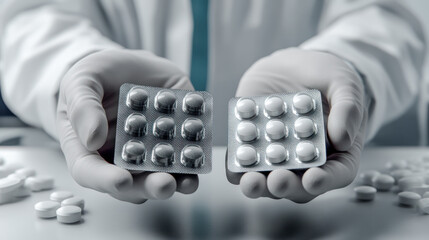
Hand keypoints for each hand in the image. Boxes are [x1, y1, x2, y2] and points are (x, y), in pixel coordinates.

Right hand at [57, 49, 197, 202]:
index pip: (90, 172)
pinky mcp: (173, 143)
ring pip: (159, 177)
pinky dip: (194, 160)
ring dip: (175, 182)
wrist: (132, 66)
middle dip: (148, 187)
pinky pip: (184, 158)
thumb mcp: (82, 81)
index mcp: (89, 149)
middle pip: (130, 183)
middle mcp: (119, 159)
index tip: (121, 180)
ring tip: (187, 181)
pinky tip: (199, 155)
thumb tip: (92, 139)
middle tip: (163, 185)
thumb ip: (83, 106)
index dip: (105, 180)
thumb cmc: (99, 77)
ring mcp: (148, 154)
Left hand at [226, 48, 367, 202]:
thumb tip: (342, 139)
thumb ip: (348, 108)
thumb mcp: (343, 84)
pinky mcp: (253, 145)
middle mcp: (306, 161)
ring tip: (250, 180)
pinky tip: (235, 156)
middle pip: (299, 186)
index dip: (325, 181)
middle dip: (286, 186)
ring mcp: (278, 156)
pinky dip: (237, 163)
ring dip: (258, 184)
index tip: (313, 180)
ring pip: (268, 181)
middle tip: (278, 181)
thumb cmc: (326, 77)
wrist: (293, 65)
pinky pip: (242, 162)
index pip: (336, 174)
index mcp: (336, 151)